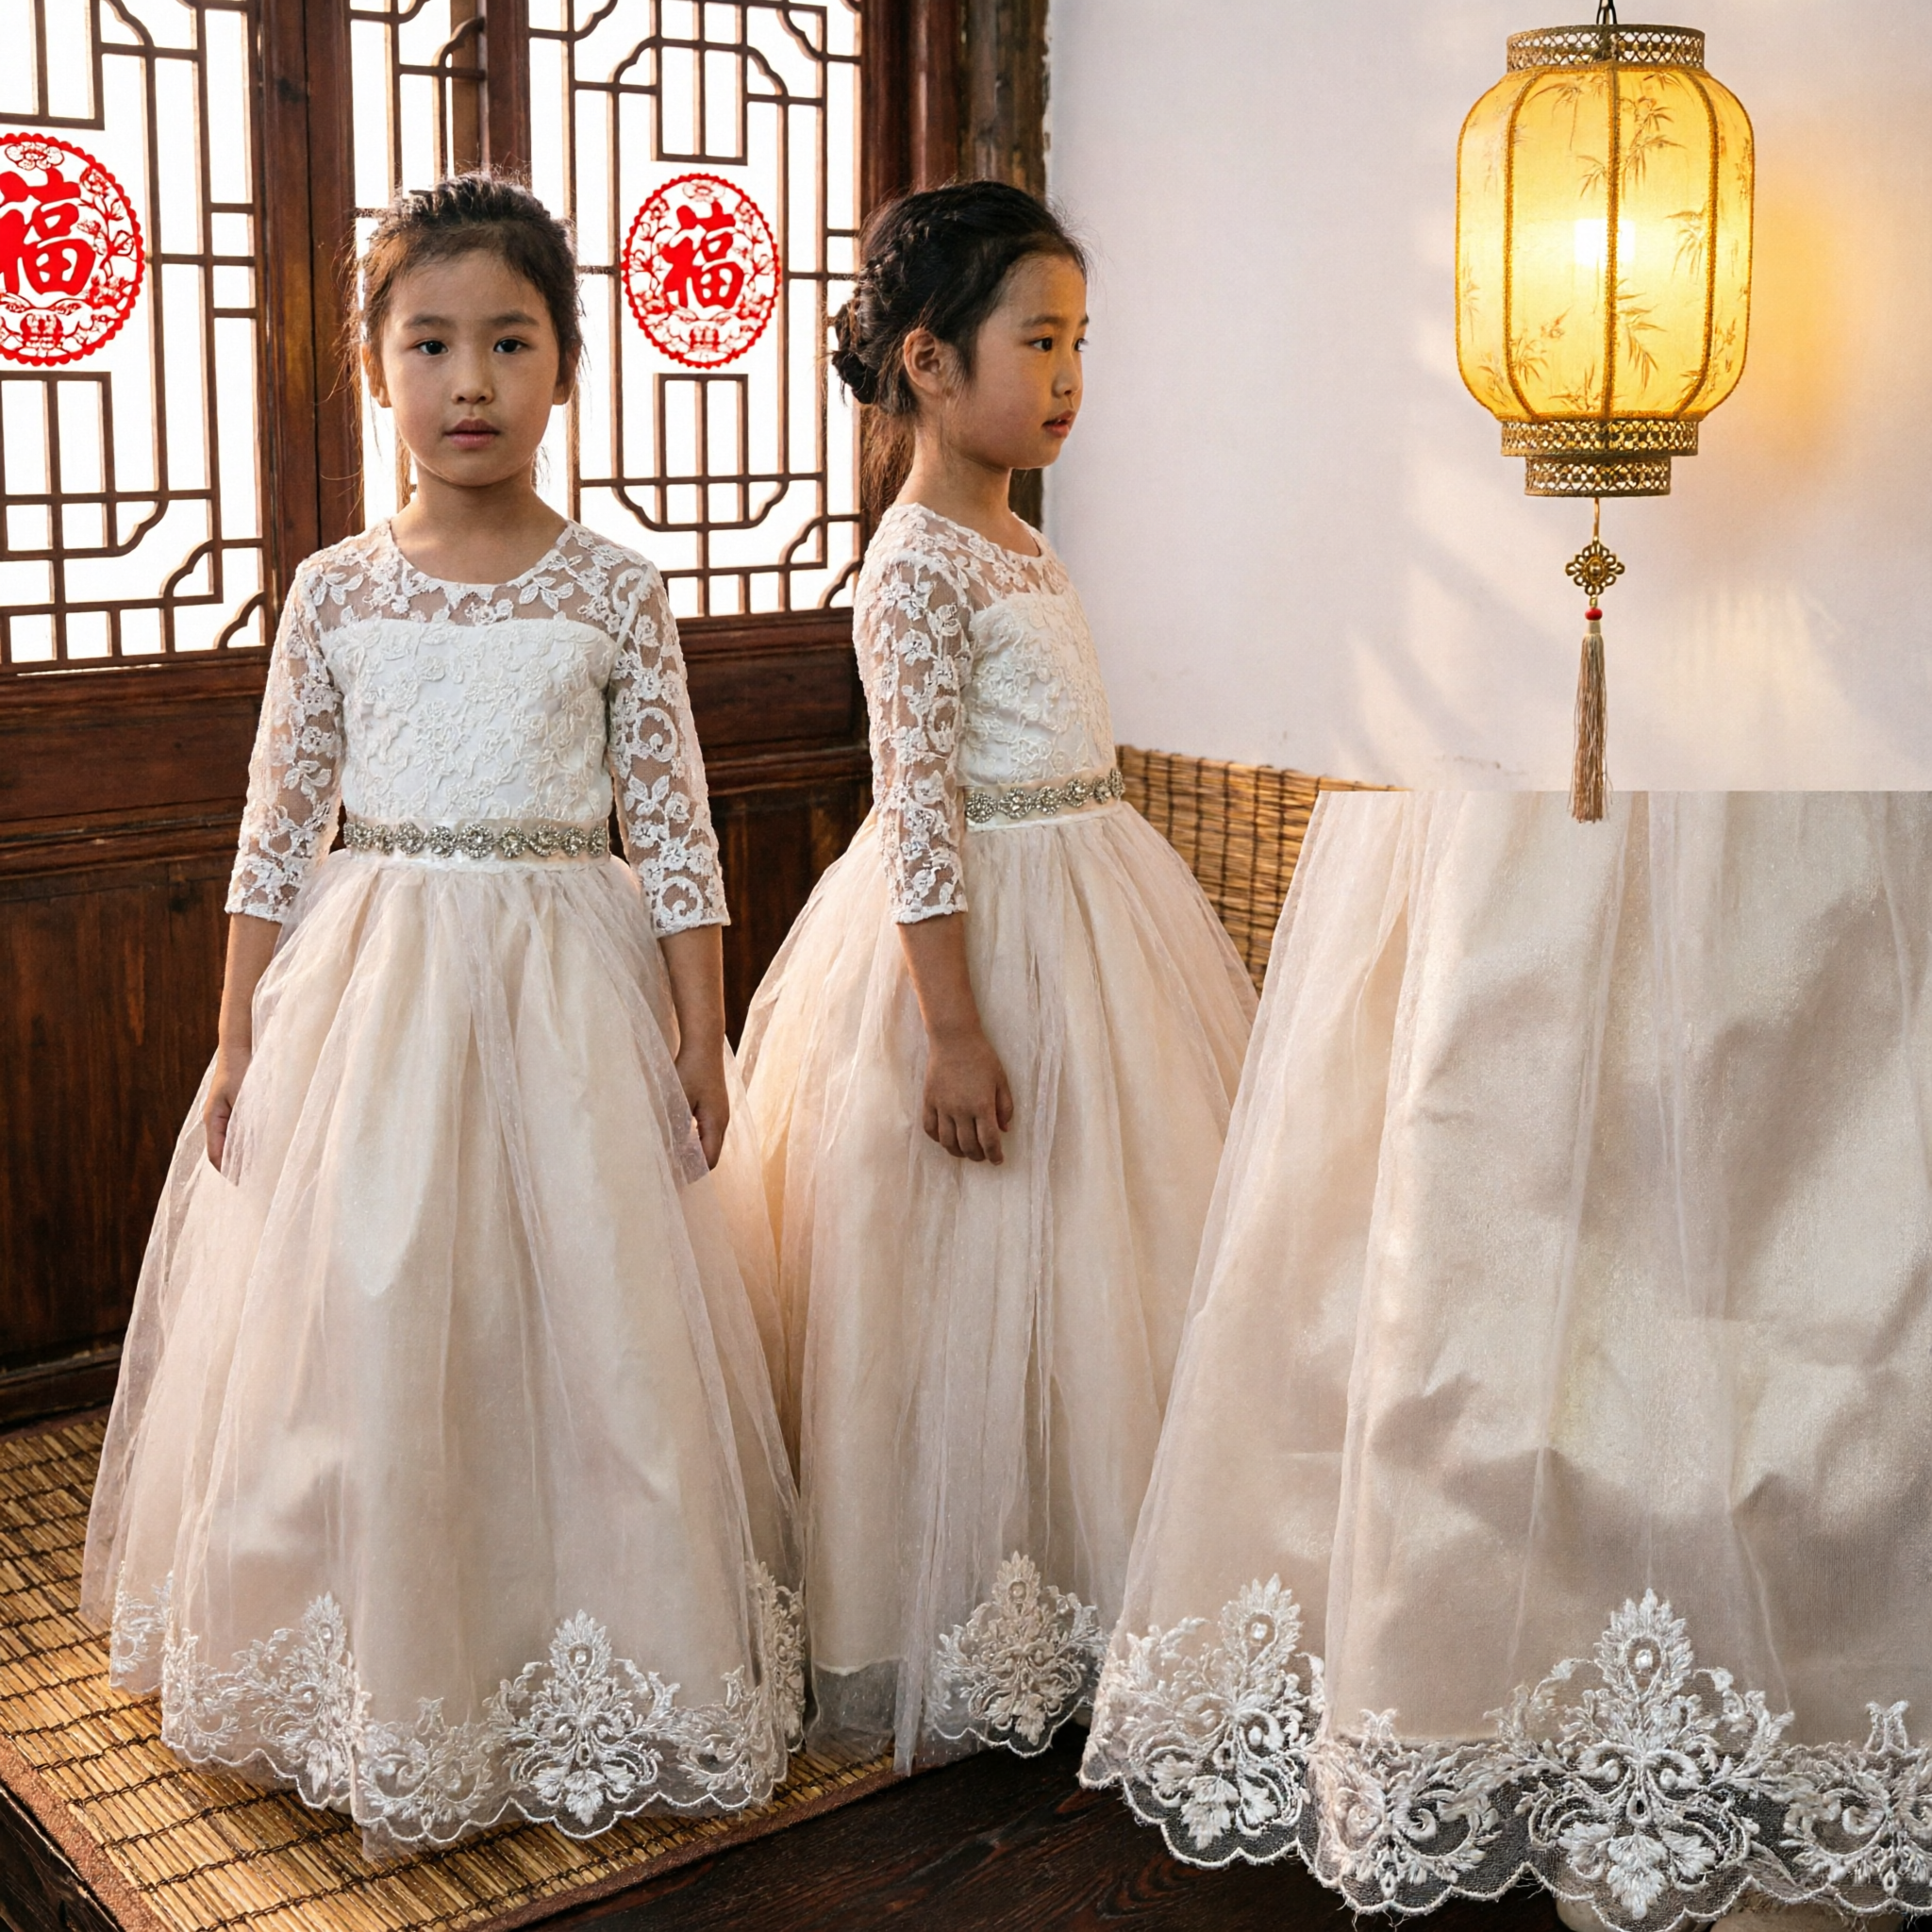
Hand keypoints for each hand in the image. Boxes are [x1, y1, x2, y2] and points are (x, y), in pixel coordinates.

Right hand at [203, 1045, 250, 1171]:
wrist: (239, 1049)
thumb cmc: (241, 1072)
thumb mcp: (244, 1101)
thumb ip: (245, 1125)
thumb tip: (248, 1151)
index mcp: (213, 1120)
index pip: (216, 1155)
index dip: (228, 1172)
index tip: (242, 1184)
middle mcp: (215, 1120)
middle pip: (222, 1152)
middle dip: (236, 1167)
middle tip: (254, 1181)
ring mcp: (223, 1115)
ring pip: (230, 1143)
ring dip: (242, 1156)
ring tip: (258, 1169)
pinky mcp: (233, 1109)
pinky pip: (237, 1132)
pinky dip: (246, 1143)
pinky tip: (260, 1147)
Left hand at [676, 1036, 729, 1168]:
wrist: (704, 1045)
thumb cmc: (690, 1070)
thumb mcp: (678, 1100)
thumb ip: (675, 1127)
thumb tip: (668, 1152)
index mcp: (715, 1123)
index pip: (709, 1160)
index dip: (694, 1172)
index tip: (674, 1178)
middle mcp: (722, 1121)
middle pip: (711, 1154)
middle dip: (693, 1165)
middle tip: (671, 1172)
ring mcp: (720, 1113)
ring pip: (709, 1143)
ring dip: (693, 1153)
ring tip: (673, 1158)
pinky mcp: (715, 1106)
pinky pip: (707, 1132)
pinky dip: (695, 1141)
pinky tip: (679, 1139)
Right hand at [922, 1027, 1013, 1163]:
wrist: (954, 1039)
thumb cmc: (981, 1057)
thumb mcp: (1001, 1080)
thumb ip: (1005, 1107)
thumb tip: (1004, 1130)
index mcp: (982, 1105)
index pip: (988, 1141)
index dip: (994, 1155)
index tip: (997, 1160)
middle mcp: (961, 1109)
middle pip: (968, 1145)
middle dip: (978, 1156)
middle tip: (983, 1156)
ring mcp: (942, 1106)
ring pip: (947, 1142)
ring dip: (958, 1152)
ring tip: (965, 1152)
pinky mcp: (929, 1100)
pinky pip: (930, 1128)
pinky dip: (938, 1139)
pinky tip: (946, 1139)